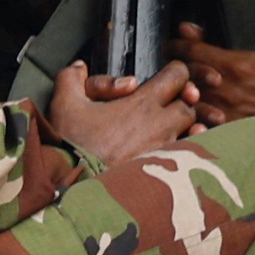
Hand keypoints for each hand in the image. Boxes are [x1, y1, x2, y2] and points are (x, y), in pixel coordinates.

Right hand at [42, 59, 206, 171]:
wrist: (75, 187)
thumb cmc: (73, 144)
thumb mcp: (64, 104)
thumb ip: (71, 78)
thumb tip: (80, 67)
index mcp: (141, 103)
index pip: (177, 77)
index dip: (175, 74)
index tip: (167, 78)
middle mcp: (160, 126)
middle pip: (187, 108)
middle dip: (180, 104)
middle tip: (166, 107)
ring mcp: (164, 151)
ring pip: (189, 134)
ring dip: (182, 129)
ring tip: (166, 131)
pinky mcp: (164, 174)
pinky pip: (186, 157)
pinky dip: (186, 151)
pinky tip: (175, 153)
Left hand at [172, 20, 254, 118]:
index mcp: (237, 64)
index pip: (192, 50)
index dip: (179, 43)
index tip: (176, 40)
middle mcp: (226, 89)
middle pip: (186, 75)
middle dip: (180, 67)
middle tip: (179, 63)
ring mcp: (226, 113)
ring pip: (191, 100)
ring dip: (187, 93)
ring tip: (187, 89)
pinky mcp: (231, 132)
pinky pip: (203, 124)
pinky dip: (198, 117)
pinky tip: (199, 112)